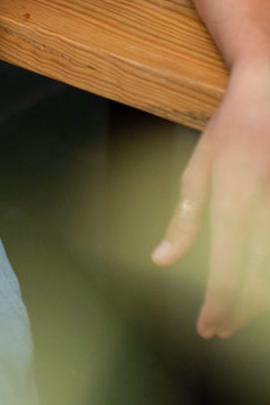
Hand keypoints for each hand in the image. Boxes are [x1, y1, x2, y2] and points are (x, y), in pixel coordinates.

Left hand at [151, 63, 269, 337]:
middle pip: (257, 277)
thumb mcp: (198, 166)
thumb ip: (185, 217)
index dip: (218, 303)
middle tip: (221, 328)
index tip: (208, 328)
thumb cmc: (230, 129)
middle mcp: (264, 207)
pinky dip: (268, 267)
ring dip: (258, 298)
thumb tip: (163, 259)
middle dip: (239, 310)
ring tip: (240, 313)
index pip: (227, 266)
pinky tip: (256, 281)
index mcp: (233, 199)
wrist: (268, 93)